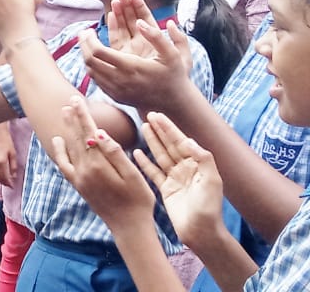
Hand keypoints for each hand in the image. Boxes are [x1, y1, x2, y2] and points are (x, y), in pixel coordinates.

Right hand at [0, 122, 18, 186]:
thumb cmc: (6, 141)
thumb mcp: (13, 154)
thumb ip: (13, 166)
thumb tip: (13, 176)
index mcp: (1, 161)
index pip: (4, 176)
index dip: (9, 182)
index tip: (12, 186)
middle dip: (4, 182)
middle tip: (9, 185)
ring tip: (4, 180)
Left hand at [51, 96, 156, 230]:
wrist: (128, 227)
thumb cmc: (138, 201)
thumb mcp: (133, 176)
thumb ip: (115, 153)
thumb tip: (100, 132)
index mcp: (99, 165)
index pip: (88, 133)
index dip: (83, 116)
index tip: (78, 100)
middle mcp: (84, 171)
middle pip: (76, 138)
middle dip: (73, 118)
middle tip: (70, 100)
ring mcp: (79, 179)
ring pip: (69, 148)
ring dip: (66, 130)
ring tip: (64, 114)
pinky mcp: (78, 185)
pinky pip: (64, 165)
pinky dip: (60, 152)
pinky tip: (58, 141)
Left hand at [81, 0, 196, 113]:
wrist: (173, 102)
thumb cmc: (174, 75)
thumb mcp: (172, 54)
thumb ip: (157, 36)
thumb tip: (140, 22)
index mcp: (131, 67)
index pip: (98, 52)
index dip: (89, 39)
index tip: (88, 29)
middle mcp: (120, 80)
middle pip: (90, 61)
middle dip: (83, 45)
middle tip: (83, 33)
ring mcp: (116, 90)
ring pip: (90, 71)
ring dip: (85, 56)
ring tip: (87, 43)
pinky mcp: (115, 96)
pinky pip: (96, 81)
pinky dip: (91, 68)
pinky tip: (95, 58)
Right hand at [135, 112, 225, 247]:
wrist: (200, 231)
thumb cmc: (208, 207)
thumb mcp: (211, 180)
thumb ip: (202, 158)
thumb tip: (188, 140)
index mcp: (197, 165)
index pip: (181, 141)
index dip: (169, 128)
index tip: (157, 116)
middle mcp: (185, 169)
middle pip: (169, 145)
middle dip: (159, 131)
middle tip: (147, 116)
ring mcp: (174, 178)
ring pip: (160, 155)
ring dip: (152, 142)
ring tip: (142, 128)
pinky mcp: (165, 189)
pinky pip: (153, 172)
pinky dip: (144, 162)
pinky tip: (136, 152)